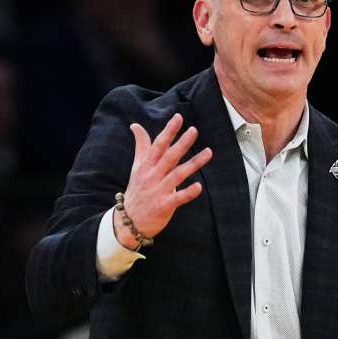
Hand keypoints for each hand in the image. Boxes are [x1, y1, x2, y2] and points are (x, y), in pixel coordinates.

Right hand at [117, 113, 211, 249]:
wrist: (129, 220)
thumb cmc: (137, 190)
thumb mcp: (137, 167)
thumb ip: (141, 146)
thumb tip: (136, 125)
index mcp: (146, 165)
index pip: (158, 144)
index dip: (168, 131)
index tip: (178, 118)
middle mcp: (152, 176)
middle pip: (169, 156)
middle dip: (182, 143)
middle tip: (194, 130)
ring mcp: (159, 190)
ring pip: (178, 174)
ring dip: (194, 163)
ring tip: (209, 152)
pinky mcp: (164, 205)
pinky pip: (178, 198)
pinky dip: (188, 192)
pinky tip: (199, 186)